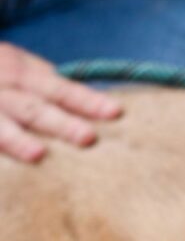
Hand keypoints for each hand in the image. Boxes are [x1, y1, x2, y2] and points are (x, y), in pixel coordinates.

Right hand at [0, 43, 121, 161]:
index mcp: (21, 74)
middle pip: (34, 109)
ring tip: (37, 155)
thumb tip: (96, 104)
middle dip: (60, 124)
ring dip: (16, 140)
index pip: (61, 90)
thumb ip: (50, 85)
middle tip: (88, 138)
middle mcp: (2, 90)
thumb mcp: (18, 66)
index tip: (116, 112)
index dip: (87, 101)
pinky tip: (5, 174)